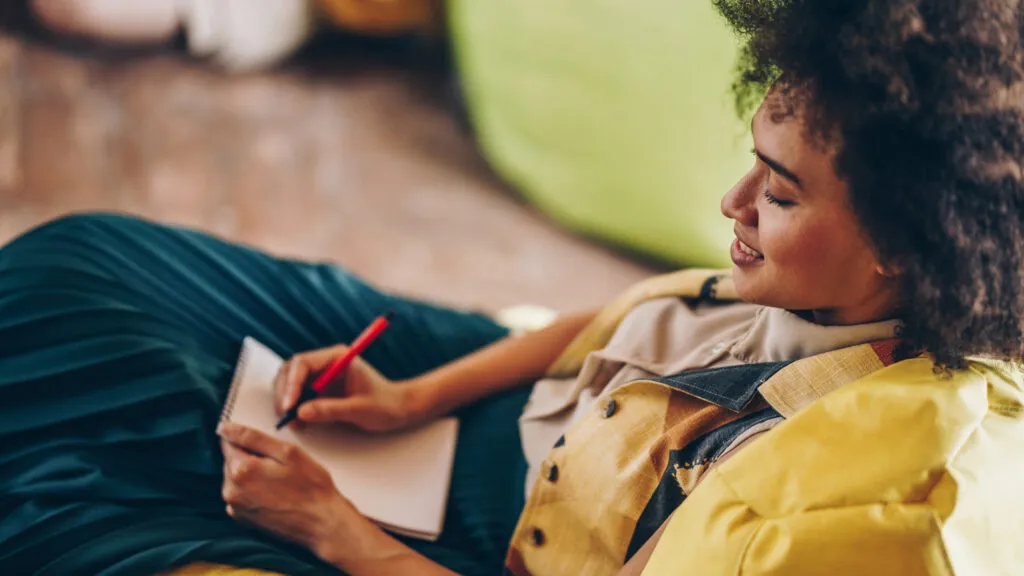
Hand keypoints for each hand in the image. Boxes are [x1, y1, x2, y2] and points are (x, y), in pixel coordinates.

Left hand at [218, 422, 379, 560]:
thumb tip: (225, 428)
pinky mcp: (242, 519)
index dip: (247, 438)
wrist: (322, 523)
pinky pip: (241, 495)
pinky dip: (253, 490)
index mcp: (241, 470)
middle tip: (279, 464)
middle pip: (231, 460)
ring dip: (252, 474)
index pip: (228, 441)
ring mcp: (235, 507)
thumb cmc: (311, 486)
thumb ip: (253, 437)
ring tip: (279, 481)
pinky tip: (274, 493)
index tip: (265, 445)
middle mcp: (231, 490)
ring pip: (236, 478)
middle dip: (251, 456)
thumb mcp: (287, 452)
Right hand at [274, 345, 430, 432]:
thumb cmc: (385, 405)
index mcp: (337, 357)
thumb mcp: (360, 409)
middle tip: (286, 418)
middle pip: (290, 371)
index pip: (303, 363)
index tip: (290, 406)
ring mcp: (320, 377)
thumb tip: (301, 412)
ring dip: (286, 403)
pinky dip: (294, 410)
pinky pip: (298, 397)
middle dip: (284, 394)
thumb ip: (331, 409)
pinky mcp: (319, 391)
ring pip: (290, 384)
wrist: (398, 409)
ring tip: (294, 424)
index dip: (292, 384)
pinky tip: (300, 424)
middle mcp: (325, 363)